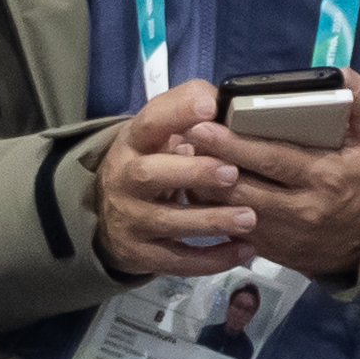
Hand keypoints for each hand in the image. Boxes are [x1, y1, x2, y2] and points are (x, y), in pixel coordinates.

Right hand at [93, 81, 258, 278]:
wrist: (111, 214)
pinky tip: (243, 250)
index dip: (178, 113)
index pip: (149, 122)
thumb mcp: (159, 132)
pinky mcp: (140, 253)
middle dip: (192, 173)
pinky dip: (210, 259)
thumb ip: (187, 110)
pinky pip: (175, 260)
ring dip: (209, 220)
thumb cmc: (153, 162)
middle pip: (150, 174)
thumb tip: (224, 98)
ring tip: (248, 218)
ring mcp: (130, 219)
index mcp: (134, 143)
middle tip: (231, 173)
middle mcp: (125, 180)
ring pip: (167, 222)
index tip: (210, 108)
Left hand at [185, 69, 359, 280]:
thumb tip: (340, 74)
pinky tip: (189, 183)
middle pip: (243, 184)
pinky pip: (224, 225)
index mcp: (325, 177)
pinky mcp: (260, 245)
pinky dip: (205, 205)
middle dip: (208, 161)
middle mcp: (298, 208)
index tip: (205, 126)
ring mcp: (276, 231)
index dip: (236, 145)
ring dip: (199, 183)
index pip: (274, 159)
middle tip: (181, 138)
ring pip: (227, 208)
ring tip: (180, 157)